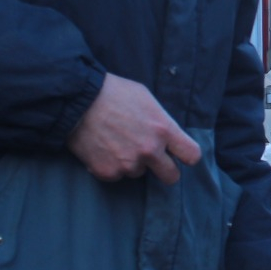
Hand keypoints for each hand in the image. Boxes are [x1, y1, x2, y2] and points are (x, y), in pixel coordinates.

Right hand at [67, 73, 200, 183]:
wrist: (78, 100)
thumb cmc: (113, 93)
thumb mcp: (146, 99)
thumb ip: (161, 121)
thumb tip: (166, 135)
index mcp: (163, 129)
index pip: (191, 155)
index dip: (187, 157)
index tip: (180, 155)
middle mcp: (149, 150)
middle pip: (171, 176)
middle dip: (165, 170)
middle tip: (154, 161)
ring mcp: (128, 164)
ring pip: (138, 173)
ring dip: (132, 163)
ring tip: (116, 142)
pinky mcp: (107, 172)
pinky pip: (116, 175)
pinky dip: (111, 166)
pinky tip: (103, 148)